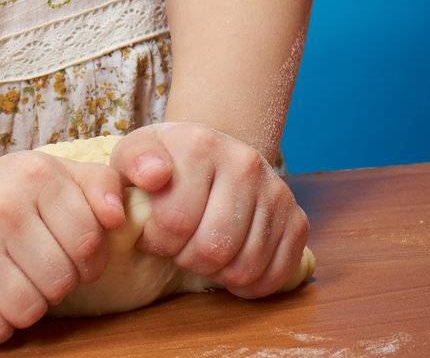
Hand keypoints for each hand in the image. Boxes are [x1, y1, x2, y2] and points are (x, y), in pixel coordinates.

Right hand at [0, 148, 127, 346]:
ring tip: (12, 278)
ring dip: (26, 305)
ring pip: (28, 311)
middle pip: (60, 281)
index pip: (89, 242)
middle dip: (55, 282)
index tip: (67, 251)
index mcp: (35, 173)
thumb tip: (118, 216)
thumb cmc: (6, 194)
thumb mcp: (54, 176)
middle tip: (35, 266)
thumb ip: (99, 185)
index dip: (88, 259)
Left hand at [108, 121, 310, 299]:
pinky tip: (229, 265)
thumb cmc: (167, 163)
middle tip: (179, 247)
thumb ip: (132, 162)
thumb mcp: (135, 155)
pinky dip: (249, 285)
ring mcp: (276, 191)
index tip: (153, 234)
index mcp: (201, 144)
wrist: (212, 155)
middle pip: (213, 249)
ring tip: (202, 252)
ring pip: (244, 268)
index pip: (175, 221)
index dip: (157, 241)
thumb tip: (153, 175)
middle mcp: (245, 163)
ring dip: (216, 274)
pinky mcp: (298, 219)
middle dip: (187, 260)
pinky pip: (275, 276)